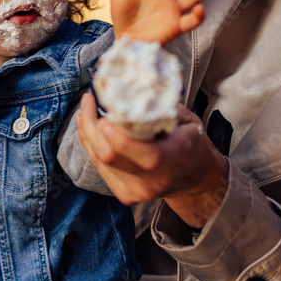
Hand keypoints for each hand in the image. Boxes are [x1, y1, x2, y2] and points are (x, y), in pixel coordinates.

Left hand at [75, 96, 227, 227]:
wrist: (194, 178)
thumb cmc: (191, 142)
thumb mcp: (186, 119)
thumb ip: (161, 107)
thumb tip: (134, 86)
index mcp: (176, 158)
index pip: (145, 153)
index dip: (118, 134)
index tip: (104, 110)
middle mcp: (155, 180)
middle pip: (111, 156)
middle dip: (93, 126)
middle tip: (89, 101)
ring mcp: (138, 191)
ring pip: (100, 160)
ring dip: (88, 132)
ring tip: (86, 110)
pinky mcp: (125, 194)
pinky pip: (99, 166)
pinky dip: (90, 144)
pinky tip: (87, 127)